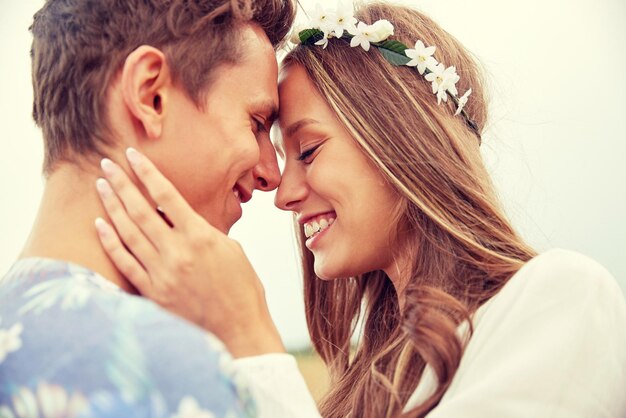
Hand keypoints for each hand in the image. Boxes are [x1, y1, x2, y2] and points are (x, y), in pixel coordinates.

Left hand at [94, 148, 283, 356]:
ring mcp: (162, 273)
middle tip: (106, 164)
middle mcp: (177, 251)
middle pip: (141, 210)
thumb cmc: (242, 288)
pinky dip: (111, 243)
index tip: (133, 155)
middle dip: (121, 184)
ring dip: (112, 207)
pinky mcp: (153, 293)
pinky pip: (125, 263)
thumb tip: (183, 218)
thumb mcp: (231, 249)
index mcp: (200, 236)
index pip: (167, 195)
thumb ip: (204, 231)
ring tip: (100, 187)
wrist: (238, 329)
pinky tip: (100, 226)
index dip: (147, 173)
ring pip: (128, 233)